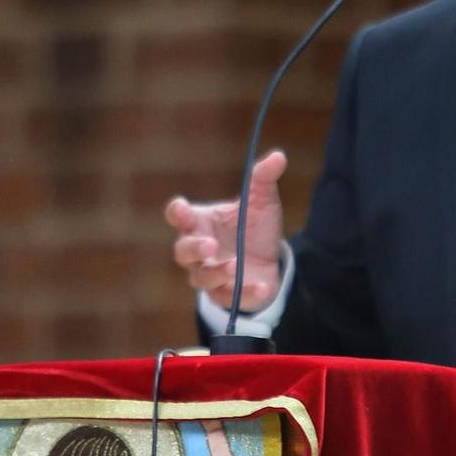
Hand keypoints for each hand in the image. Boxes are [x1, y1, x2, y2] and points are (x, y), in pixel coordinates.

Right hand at [164, 150, 287, 312]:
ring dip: (216, 273)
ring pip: (201, 279)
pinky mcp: (226, 295)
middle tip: (210, 244)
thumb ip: (263, 178)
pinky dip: (245, 293)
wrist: (270, 260)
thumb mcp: (261, 201)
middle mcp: (199, 250)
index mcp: (200, 222)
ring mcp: (210, 274)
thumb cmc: (254, 227)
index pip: (177, 215)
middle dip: (194, 248)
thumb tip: (278, 157)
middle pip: (182, 252)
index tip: (184, 209)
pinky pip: (229, 298)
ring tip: (234, 265)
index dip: (177, 213)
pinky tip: (262, 286)